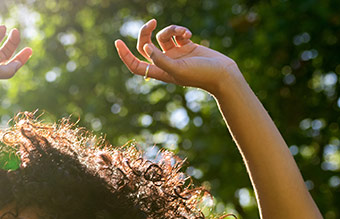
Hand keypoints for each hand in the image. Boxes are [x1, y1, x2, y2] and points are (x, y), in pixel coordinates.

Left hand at [114, 19, 240, 95]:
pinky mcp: (185, 46)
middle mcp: (164, 62)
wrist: (222, 73)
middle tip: (152, 22)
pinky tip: (189, 35)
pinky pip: (176, 33)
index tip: (117, 42)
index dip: (125, 55)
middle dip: (146, 33)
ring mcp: (174, 54)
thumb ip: (160, 59)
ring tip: (184, 33)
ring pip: (163, 36)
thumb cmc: (200, 75)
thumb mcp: (177, 69)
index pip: (136, 65)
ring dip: (172, 30)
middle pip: (145, 45)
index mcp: (159, 72)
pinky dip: (181, 31)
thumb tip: (145, 47)